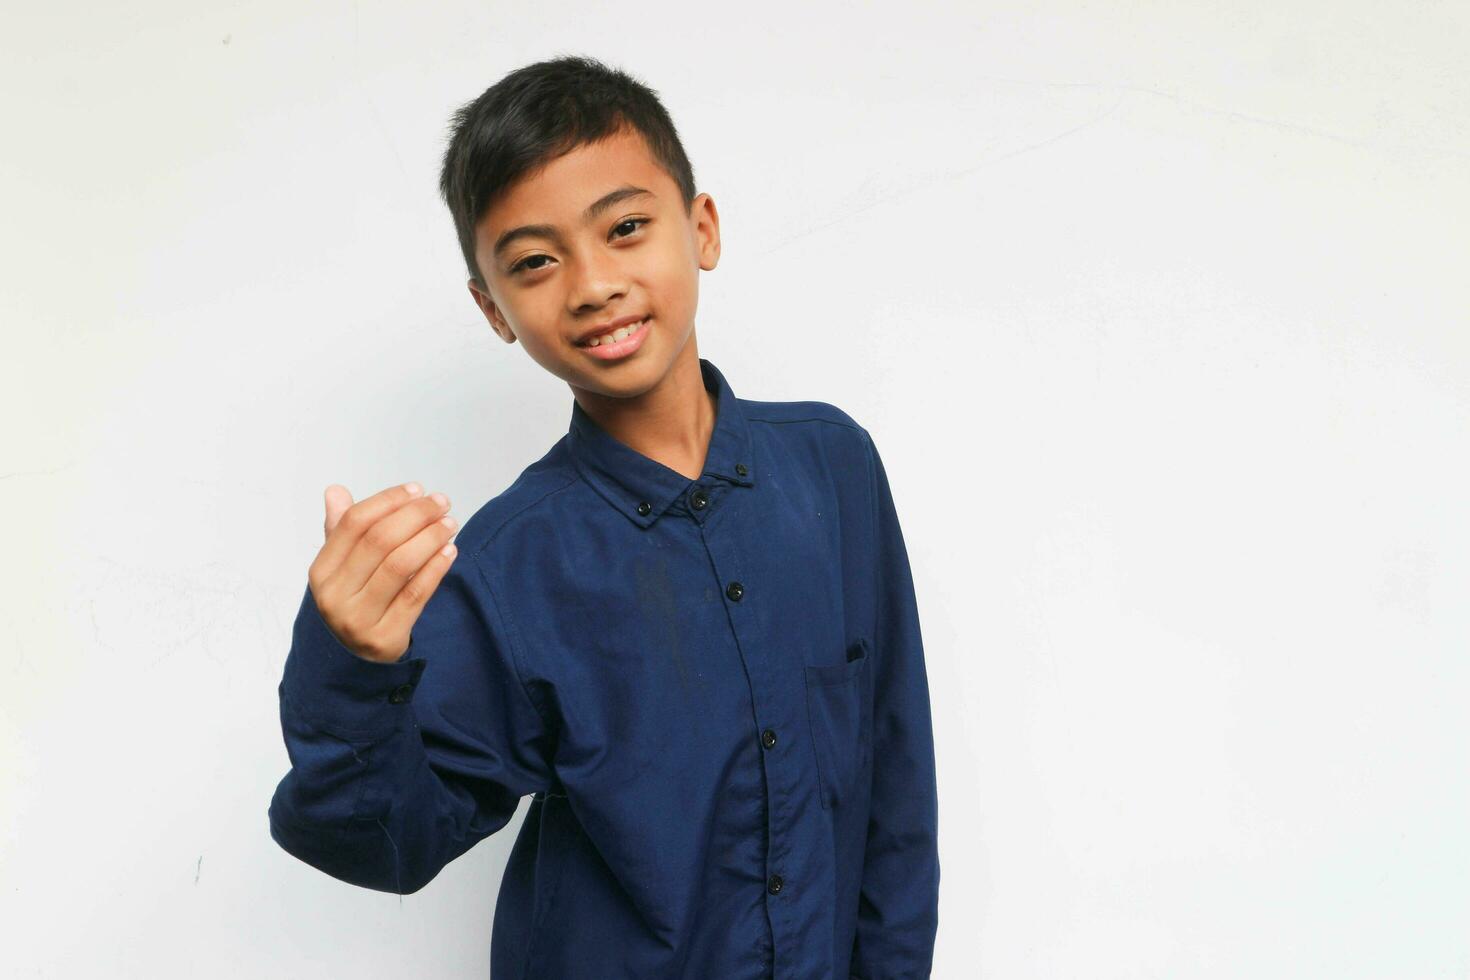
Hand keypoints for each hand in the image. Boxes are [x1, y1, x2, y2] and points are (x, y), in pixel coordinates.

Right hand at [308, 482, 458, 662]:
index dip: (388, 501)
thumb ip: (341, 531)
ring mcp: (357, 619)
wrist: (357, 660)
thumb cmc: (356, 601)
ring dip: (430, 538)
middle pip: (379, 541)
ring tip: (450, 523)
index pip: (354, 523)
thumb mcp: (342, 569)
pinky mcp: (384, 638)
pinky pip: (416, 595)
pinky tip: (450, 550)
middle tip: (442, 502)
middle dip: (415, 515)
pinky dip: (436, 568)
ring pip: (399, 566)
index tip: (417, 489)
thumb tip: (335, 490)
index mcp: (321, 571)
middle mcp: (334, 596)